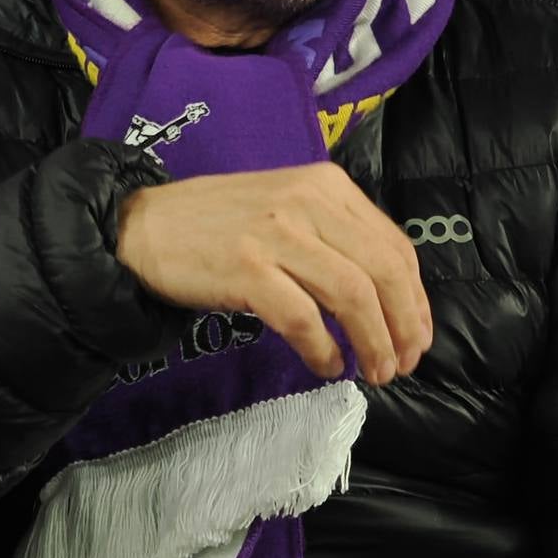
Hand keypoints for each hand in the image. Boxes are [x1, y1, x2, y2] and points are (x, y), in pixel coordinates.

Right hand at [115, 164, 431, 384]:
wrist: (139, 227)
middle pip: (383, 271)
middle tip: (403, 364)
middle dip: (404, 325)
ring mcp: (276, 234)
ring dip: (373, 343)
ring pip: (352, 295)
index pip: (394, 245)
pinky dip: (324, 350)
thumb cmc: (216, 224)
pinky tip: (327, 367)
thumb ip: (333, 237)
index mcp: (325, 185)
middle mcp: (307, 201)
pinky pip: (303, 319)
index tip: (417, 334)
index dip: (415, 298)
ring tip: (375, 372)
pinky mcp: (246, 269)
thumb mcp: (286, 209)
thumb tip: (388, 296)